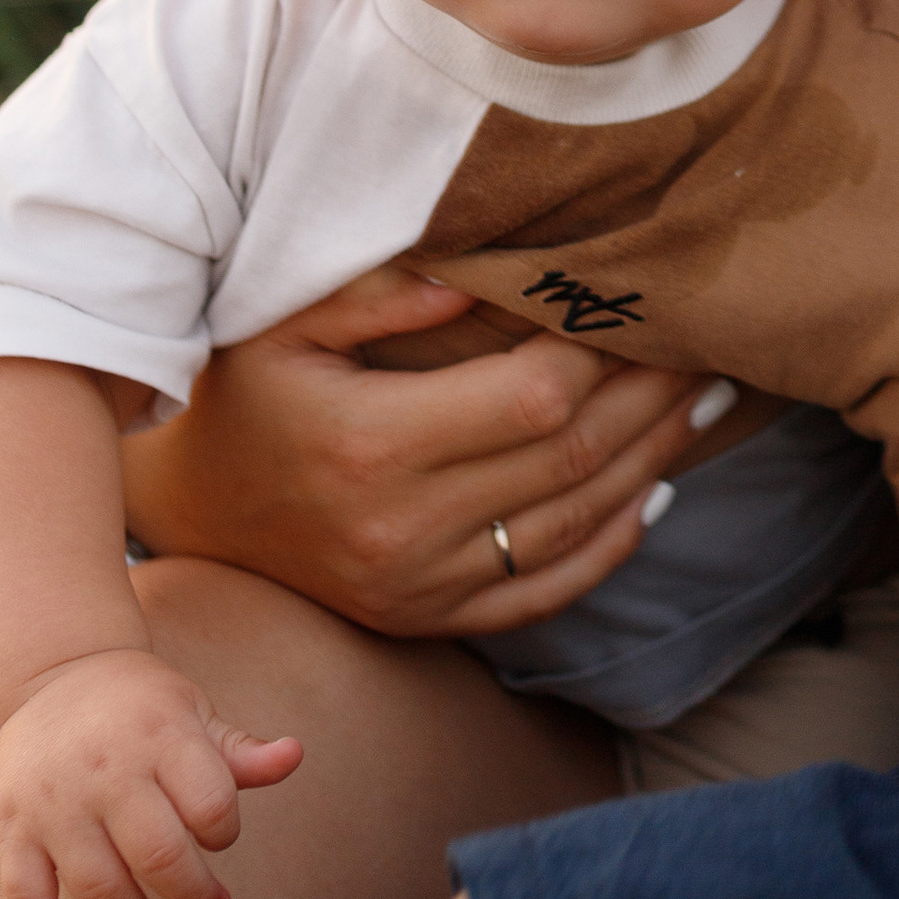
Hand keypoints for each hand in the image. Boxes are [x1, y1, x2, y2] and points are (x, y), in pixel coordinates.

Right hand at [0, 648, 302, 898]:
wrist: (51, 677)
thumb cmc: (140, 707)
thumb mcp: (193, 712)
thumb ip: (239, 750)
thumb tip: (295, 756)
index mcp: (159, 736)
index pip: (211, 805)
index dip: (225, 834)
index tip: (220, 837)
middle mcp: (105, 770)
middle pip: (159, 855)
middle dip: (195, 896)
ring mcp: (54, 804)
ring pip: (97, 886)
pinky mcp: (13, 829)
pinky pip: (25, 896)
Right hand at [119, 263, 749, 638]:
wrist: (188, 513)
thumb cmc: (241, 395)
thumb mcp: (283, 323)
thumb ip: (380, 293)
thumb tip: (473, 278)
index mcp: (371, 445)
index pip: (532, 397)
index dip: (601, 349)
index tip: (641, 302)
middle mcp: (402, 528)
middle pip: (570, 458)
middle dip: (653, 395)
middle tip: (710, 343)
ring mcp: (419, 586)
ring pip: (574, 525)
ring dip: (653, 459)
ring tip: (706, 400)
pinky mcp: (428, 620)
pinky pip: (546, 591)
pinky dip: (613, 543)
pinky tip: (656, 490)